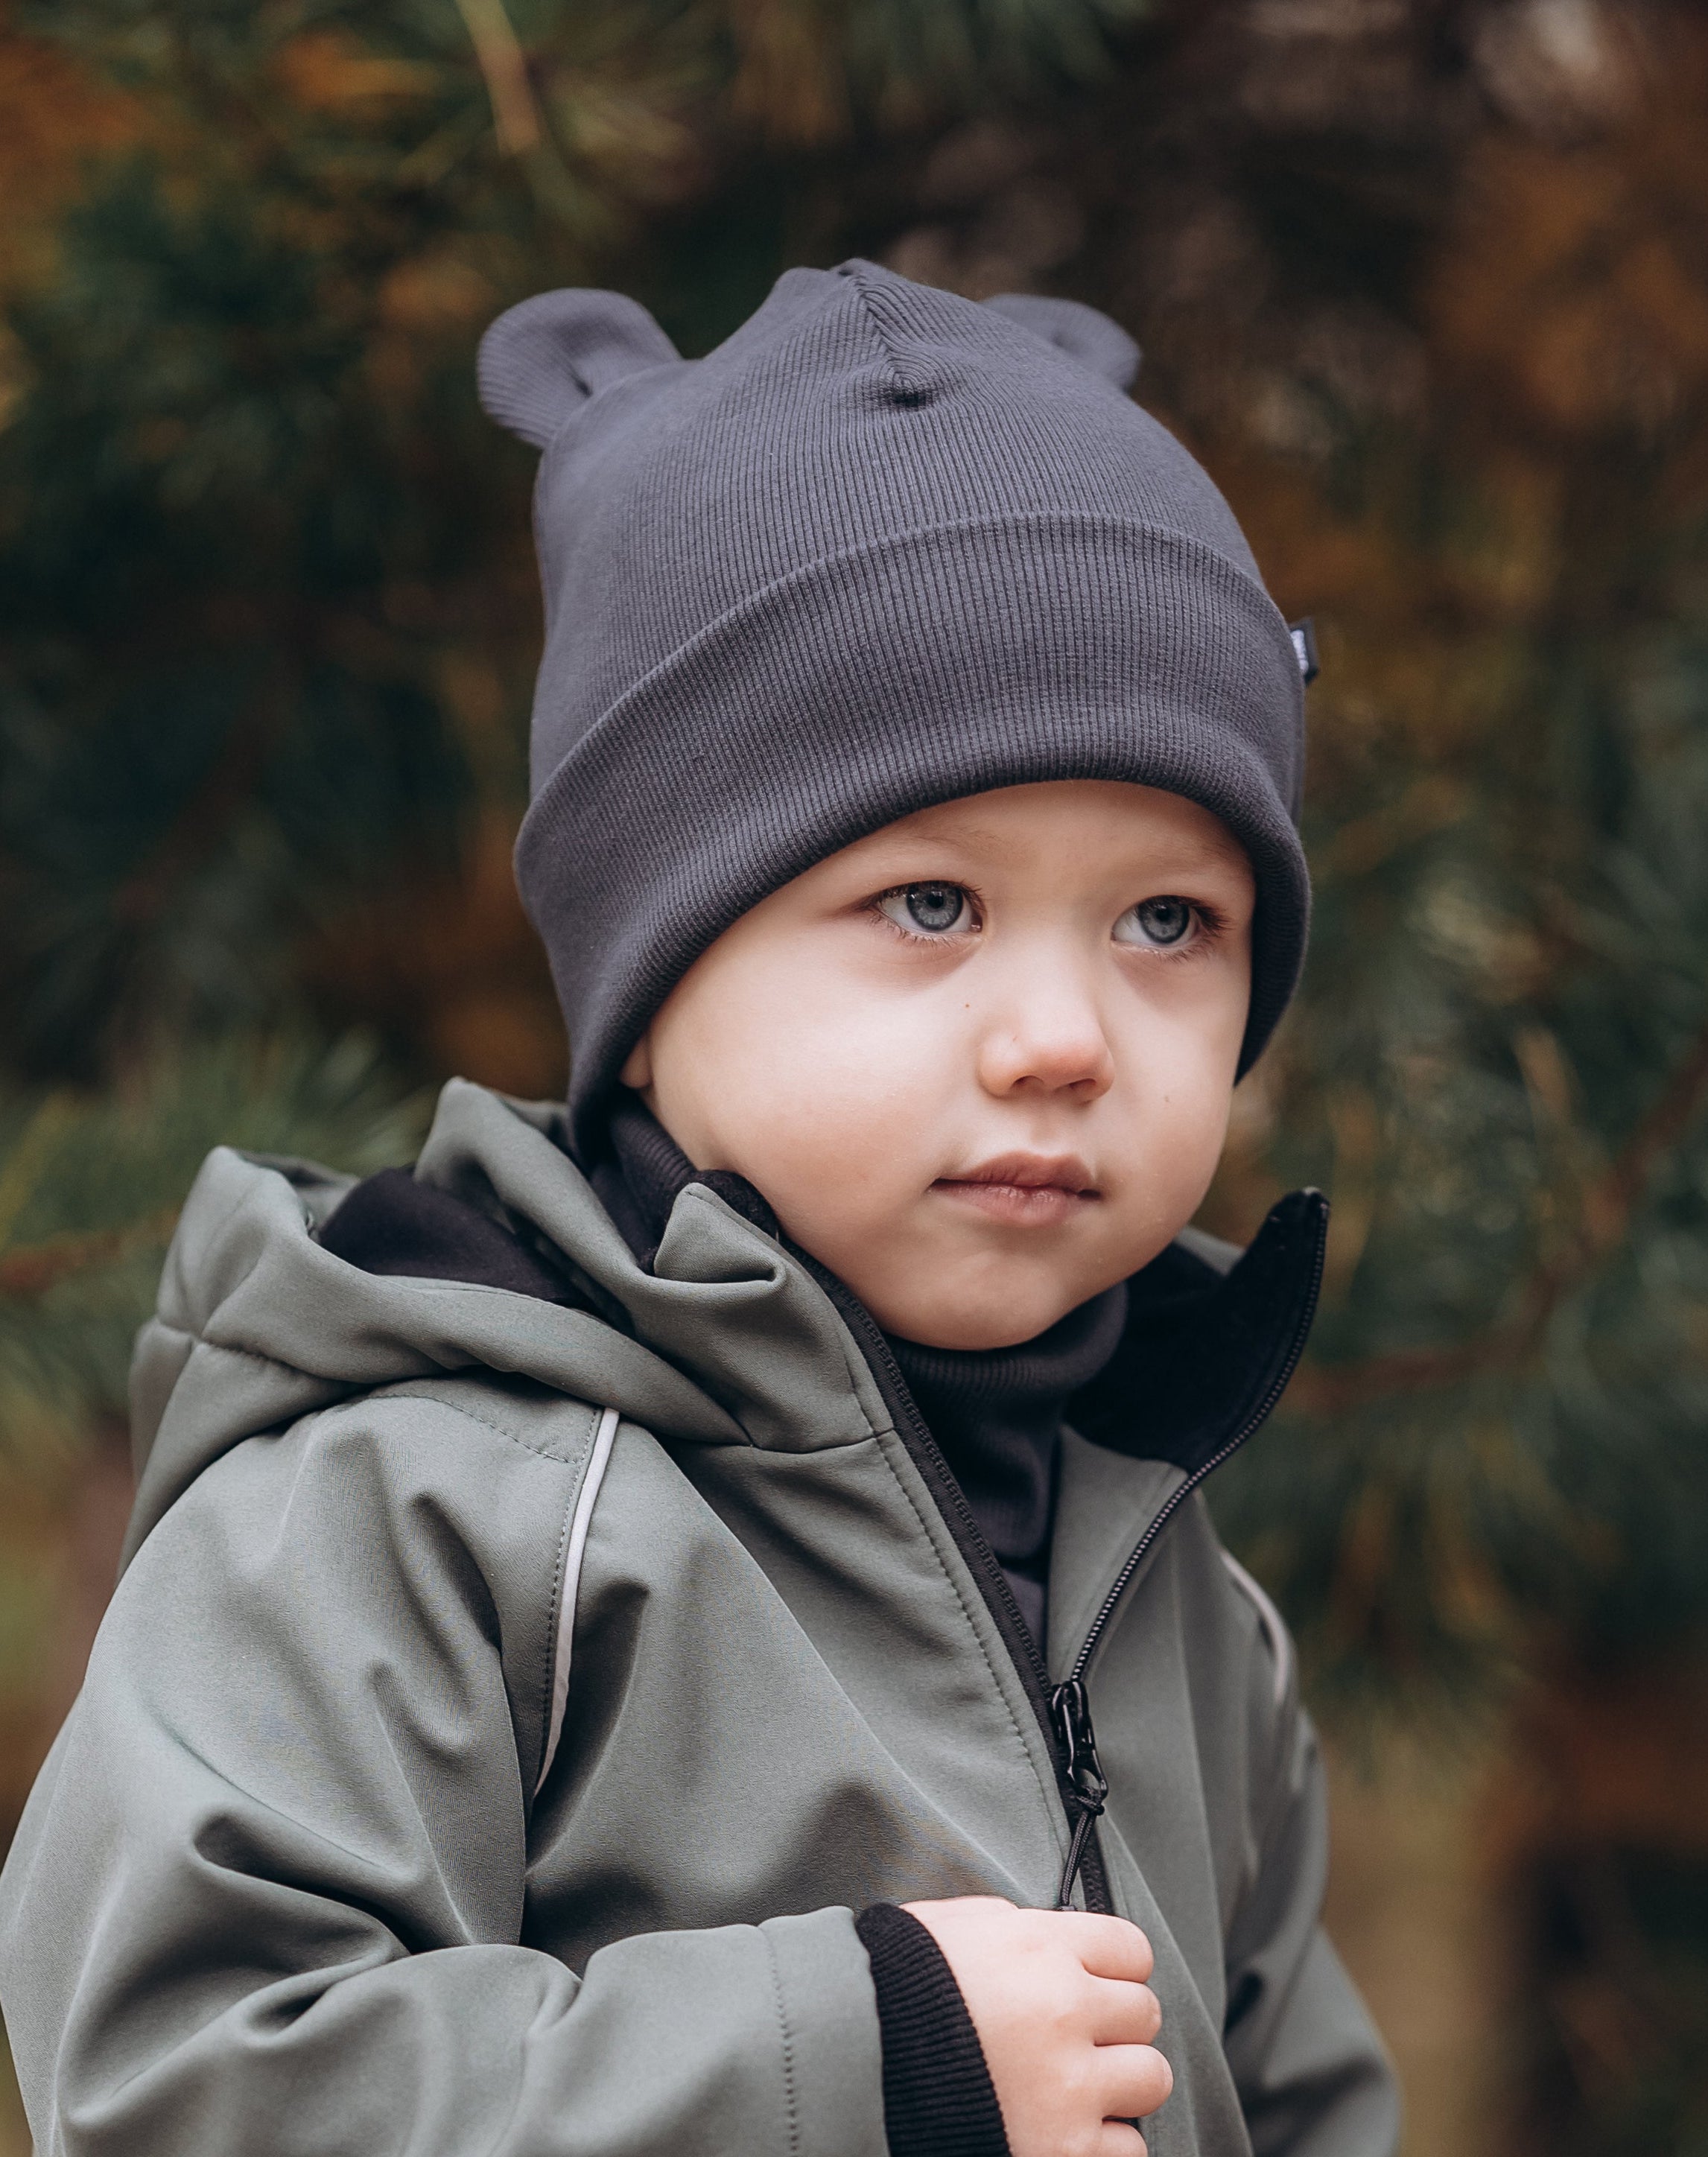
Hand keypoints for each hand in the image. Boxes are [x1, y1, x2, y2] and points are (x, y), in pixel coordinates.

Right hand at [901, 1896, 1170, 2156]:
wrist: (849, 2064)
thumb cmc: (890, 1989)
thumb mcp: (953, 1927)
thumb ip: (1015, 1929)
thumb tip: (1052, 1940)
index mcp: (1039, 1947)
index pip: (1131, 1949)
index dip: (1113, 1968)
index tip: (1097, 1983)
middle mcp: (1064, 2010)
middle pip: (1143, 2012)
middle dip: (1115, 2024)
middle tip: (1079, 2038)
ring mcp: (1068, 2086)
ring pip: (1149, 2078)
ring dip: (1118, 2083)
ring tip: (1076, 2086)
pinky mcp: (1064, 2150)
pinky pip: (1129, 2147)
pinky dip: (1102, 2141)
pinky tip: (1065, 2127)